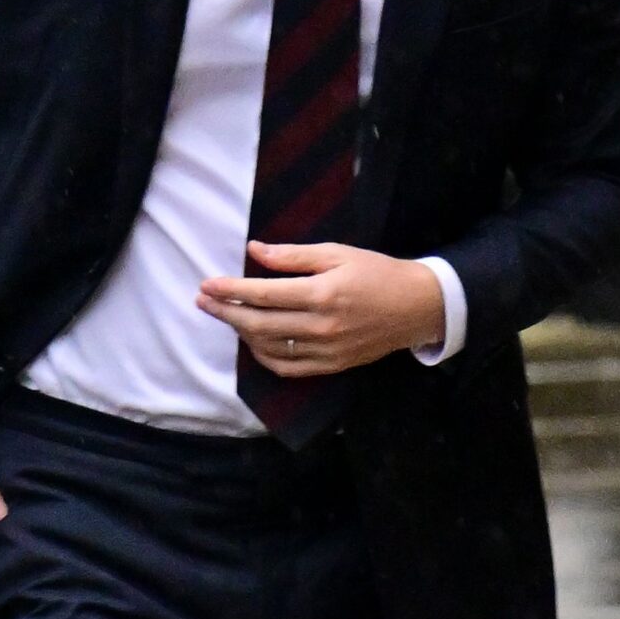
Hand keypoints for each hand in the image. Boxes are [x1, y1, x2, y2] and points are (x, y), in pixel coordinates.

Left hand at [197, 242, 443, 376]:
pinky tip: (253, 341)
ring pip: (269, 348)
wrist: (416, 307)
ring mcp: (326, 350)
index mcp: (323, 294)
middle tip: (203, 302)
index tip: (207, 284)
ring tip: (228, 316)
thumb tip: (255, 251)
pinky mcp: (332, 366)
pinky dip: (264, 356)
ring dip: (241, 333)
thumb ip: (293, 256)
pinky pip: (287, 367)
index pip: (263, 294)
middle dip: (226, 313)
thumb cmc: (377, 273)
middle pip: (259, 324)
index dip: (230, 290)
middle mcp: (322, 326)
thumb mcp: (337, 253)